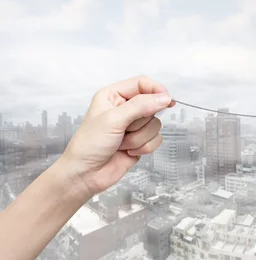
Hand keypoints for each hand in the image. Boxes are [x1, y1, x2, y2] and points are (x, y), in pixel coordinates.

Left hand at [60, 75, 174, 198]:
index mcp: (113, 96)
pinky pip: (156, 139)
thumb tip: (164, 97)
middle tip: (125, 129)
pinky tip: (128, 151)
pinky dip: (144, 147)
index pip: (142, 83)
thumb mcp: (113, 119)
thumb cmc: (89, 145)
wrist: (85, 175)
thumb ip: (140, 106)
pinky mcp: (140, 141)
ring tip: (122, 143)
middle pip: (152, 105)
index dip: (156, 90)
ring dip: (139, 137)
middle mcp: (125, 108)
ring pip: (155, 124)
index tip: (167, 100)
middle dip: (140, 121)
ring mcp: (133, 126)